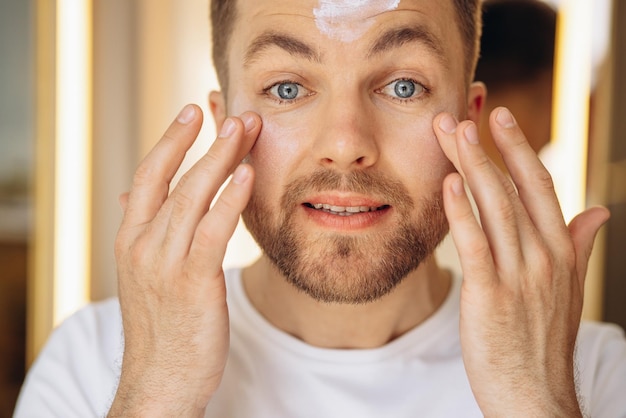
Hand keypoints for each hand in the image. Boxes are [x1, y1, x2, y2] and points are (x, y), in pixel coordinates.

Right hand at [108, 105, 260, 416]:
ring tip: (243, 127)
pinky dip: (230, 199)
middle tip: (229, 111)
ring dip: (220, 159)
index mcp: (131, 240)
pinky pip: (212, 231)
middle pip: (173, 179)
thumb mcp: (144, 276)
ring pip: (192, 197)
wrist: (159, 382)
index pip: (149, 177)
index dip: (171, 142)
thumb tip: (130, 198)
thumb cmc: (162, 327)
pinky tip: (247, 175)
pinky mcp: (192, 283)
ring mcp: (164, 263)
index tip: (192, 114)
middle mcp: (142, 246)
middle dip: (201, 141)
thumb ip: (144, 234)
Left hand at [434, 107, 608, 416]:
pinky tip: (448, 184)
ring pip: (494, 207)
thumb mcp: (568, 289)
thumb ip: (578, 245)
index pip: (540, 187)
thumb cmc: (543, 340)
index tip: (499, 118)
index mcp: (560, 251)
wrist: (534, 395)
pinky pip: (476, 245)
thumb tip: (597, 211)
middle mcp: (543, 257)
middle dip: (487, 147)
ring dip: (471, 165)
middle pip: (512, 188)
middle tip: (463, 112)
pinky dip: (462, 212)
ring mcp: (519, 276)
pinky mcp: (491, 296)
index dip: (519, 149)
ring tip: (451, 132)